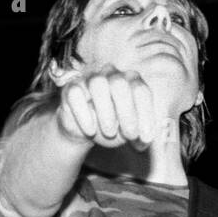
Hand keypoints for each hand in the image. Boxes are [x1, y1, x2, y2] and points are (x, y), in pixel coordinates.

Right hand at [57, 65, 173, 150]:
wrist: (87, 131)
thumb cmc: (115, 128)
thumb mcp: (131, 133)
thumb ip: (141, 135)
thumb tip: (145, 142)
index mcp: (132, 80)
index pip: (141, 90)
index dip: (146, 114)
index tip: (146, 138)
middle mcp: (112, 74)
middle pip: (119, 83)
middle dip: (127, 112)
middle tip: (130, 135)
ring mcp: (91, 79)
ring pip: (97, 84)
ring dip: (106, 111)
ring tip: (110, 132)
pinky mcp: (72, 88)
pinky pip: (76, 94)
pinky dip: (84, 114)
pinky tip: (91, 130)